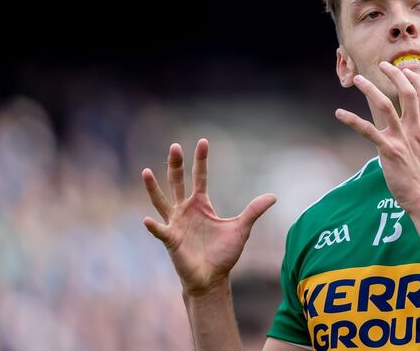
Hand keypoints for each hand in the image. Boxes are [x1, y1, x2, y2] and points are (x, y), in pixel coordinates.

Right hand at [141, 139, 275, 294]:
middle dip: (176, 165)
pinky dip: (154, 226)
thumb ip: (254, 211)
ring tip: (146, 171)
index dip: (201, 160)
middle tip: (175, 146)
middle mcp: (185, 210)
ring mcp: (176, 224)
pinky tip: (147, 220)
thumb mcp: (241, 229)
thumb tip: (273, 196)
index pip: (199, 177)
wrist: (212, 278)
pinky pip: (161, 231)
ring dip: (153, 188)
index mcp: (201, 205)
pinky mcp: (171, 241)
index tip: (203, 141)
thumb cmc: (223, 254)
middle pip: (178, 182)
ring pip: (161, 201)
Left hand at [335, 62, 419, 211]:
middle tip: (382, 64)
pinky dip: (352, 120)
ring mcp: (402, 139)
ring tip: (358, 80)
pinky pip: (368, 131)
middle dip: (395, 75)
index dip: (416, 79)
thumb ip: (419, 137)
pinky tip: (339, 113)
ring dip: (371, 89)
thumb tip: (411, 133)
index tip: (407, 70)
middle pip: (407, 93)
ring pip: (386, 105)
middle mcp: (415, 130)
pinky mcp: (389, 151)